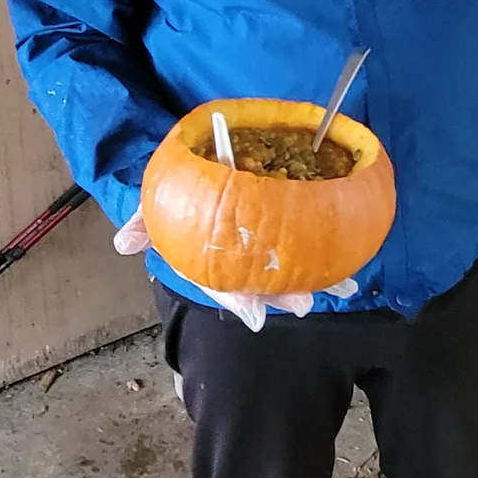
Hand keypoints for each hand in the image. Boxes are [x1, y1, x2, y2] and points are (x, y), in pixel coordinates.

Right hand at [113, 210, 357, 331]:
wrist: (199, 165)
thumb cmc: (179, 190)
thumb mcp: (157, 202)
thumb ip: (145, 221)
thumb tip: (123, 242)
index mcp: (210, 260)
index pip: (221, 285)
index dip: (236, 298)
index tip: (252, 312)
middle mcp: (240, 261)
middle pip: (263, 283)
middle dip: (284, 294)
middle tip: (303, 303)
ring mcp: (265, 250)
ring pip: (292, 270)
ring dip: (319, 280)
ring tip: (344, 288)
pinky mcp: (289, 229)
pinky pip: (311, 244)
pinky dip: (332, 254)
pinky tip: (353, 264)